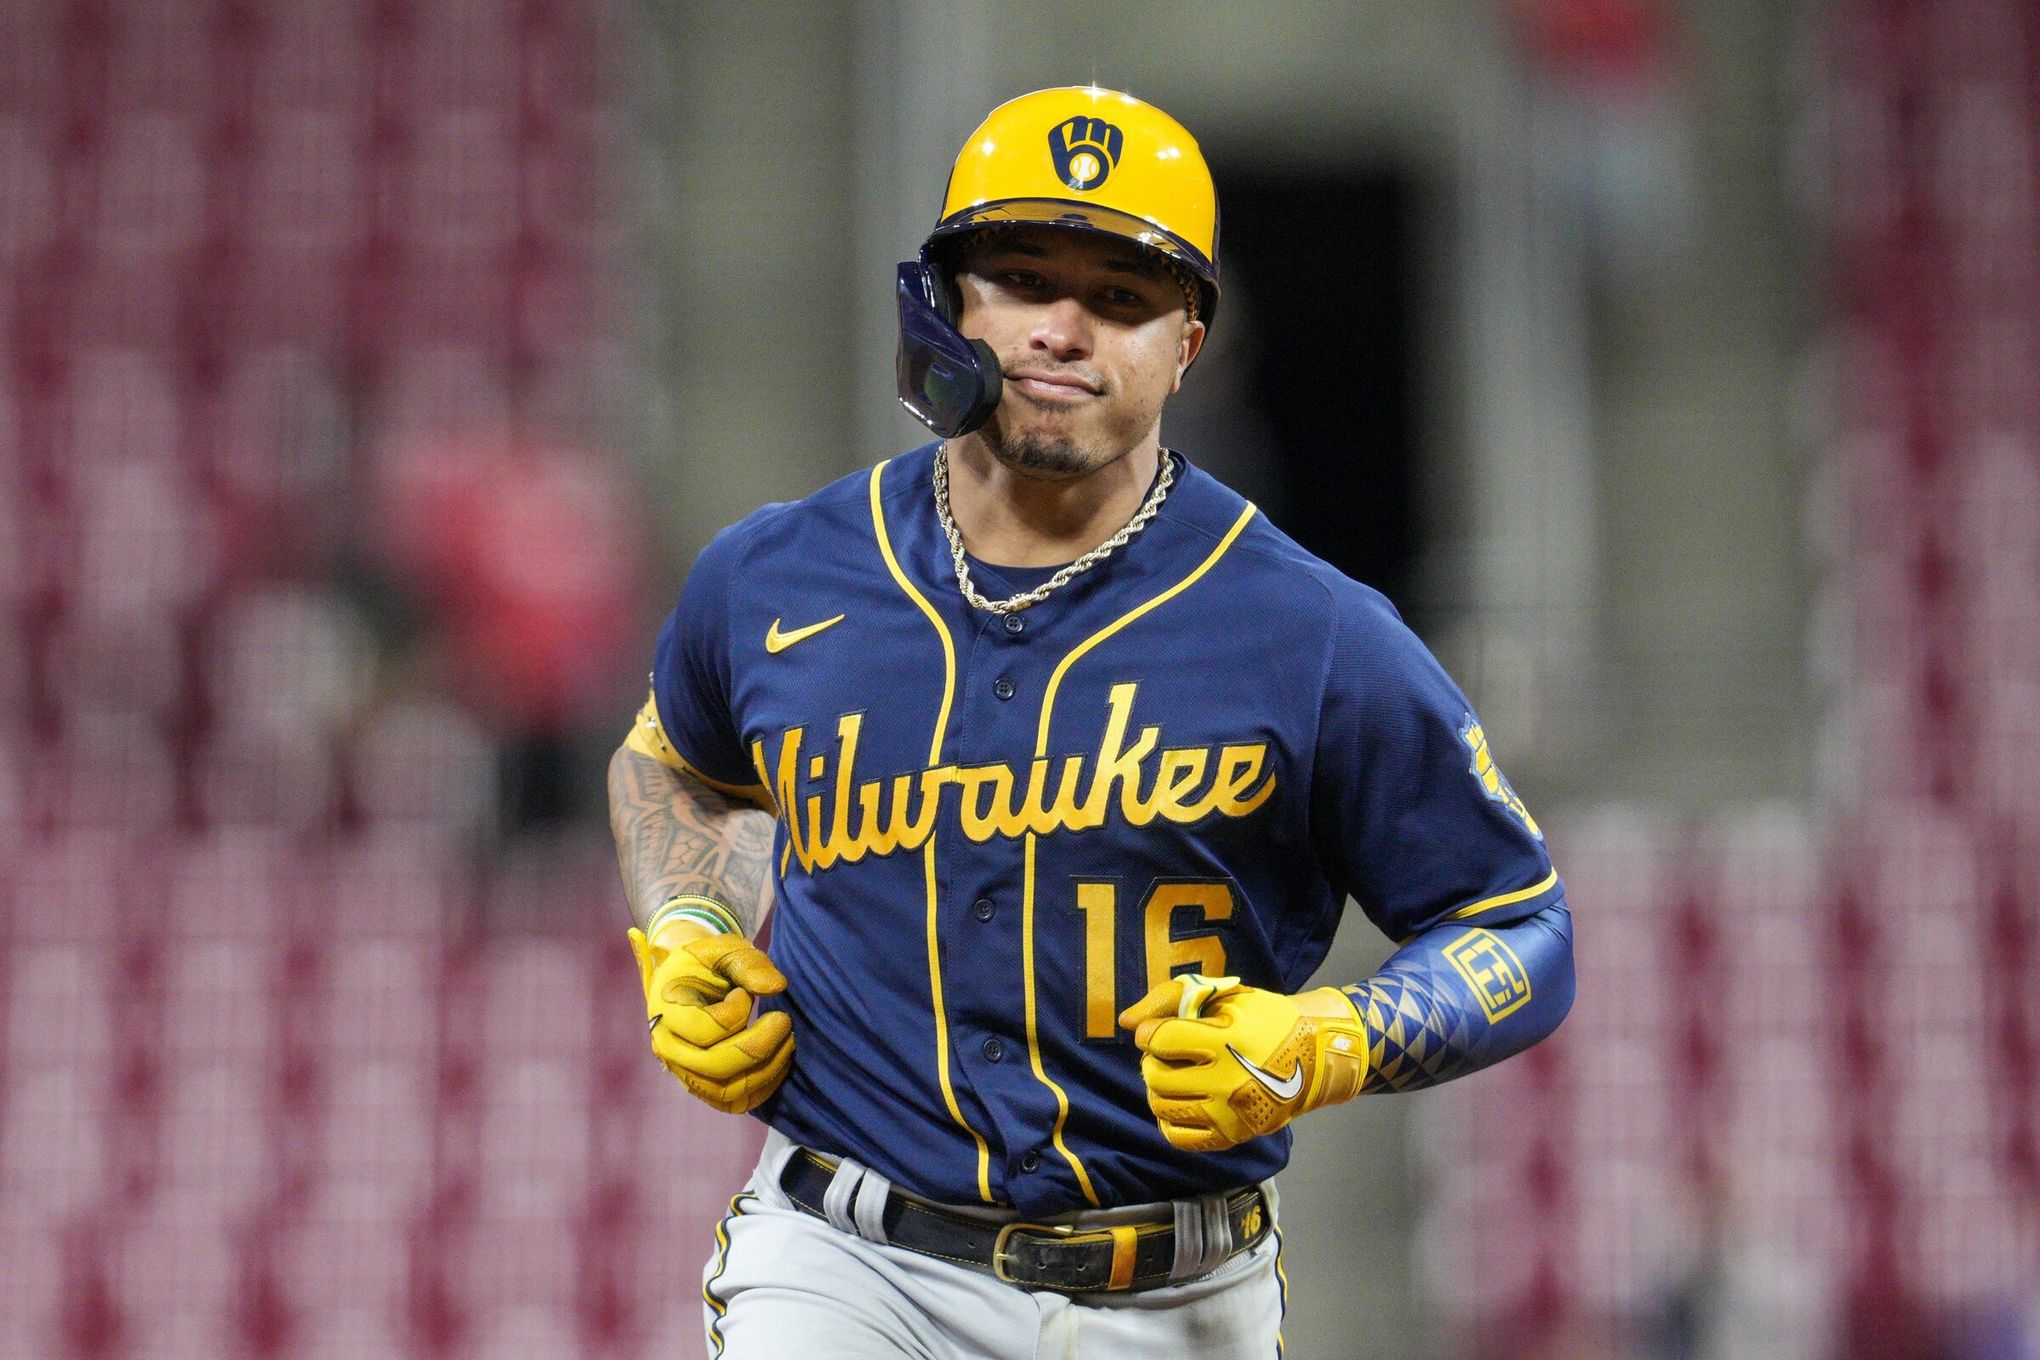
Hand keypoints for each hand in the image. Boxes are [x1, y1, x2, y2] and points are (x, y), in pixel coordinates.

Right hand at [628, 927, 793, 1113]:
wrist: (692, 982)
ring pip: (726, 1091)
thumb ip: (749, 964)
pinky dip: (761, 1089)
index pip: (706, 1028)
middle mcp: (668, 1047)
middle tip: (785, 1021)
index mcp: (666, 1010)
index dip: (736, 1011)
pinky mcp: (701, 1087)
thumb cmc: (708, 964)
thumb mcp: (724, 950)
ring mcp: (682, 1071)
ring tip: (788, 1041)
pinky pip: (732, 1104)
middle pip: (716, 1065)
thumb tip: (777, 987)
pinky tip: (781, 1062)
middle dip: (759, 1045)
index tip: (744, 993)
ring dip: (766, 1070)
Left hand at [1118, 974, 1368, 1150]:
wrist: (1313, 1057)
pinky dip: (1169, 1117)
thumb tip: (1126, 1023)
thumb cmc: (1265, 1019)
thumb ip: (1169, 998)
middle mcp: (1228, 1081)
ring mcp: (1229, 1114)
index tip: (1159, 1031)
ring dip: (1159, 1088)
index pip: (1160, 1040)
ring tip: (1177, 1075)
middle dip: (1153, 1060)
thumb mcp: (1224, 994)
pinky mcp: (1231, 1136)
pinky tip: (1182, 1099)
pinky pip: (1177, 1136)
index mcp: (1228, 1041)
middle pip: (1155, 1076)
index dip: (1150, 1033)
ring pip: (1161, 1106)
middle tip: (1169, 1054)